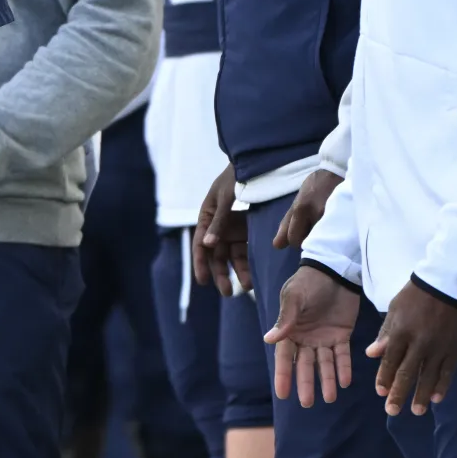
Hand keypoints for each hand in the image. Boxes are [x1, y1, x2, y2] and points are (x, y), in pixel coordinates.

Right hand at [193, 165, 251, 293]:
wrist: (255, 165)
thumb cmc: (234, 178)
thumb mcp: (224, 199)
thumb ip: (217, 222)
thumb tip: (206, 245)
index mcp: (206, 217)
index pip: (201, 244)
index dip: (201, 263)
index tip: (203, 281)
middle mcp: (217, 226)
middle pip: (216, 254)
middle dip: (220, 274)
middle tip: (228, 292)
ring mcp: (233, 229)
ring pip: (232, 255)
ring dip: (238, 271)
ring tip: (247, 287)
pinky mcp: (247, 230)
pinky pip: (246, 249)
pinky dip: (248, 261)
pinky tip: (254, 274)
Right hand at [263, 265, 358, 407]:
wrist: (334, 269)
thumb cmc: (309, 281)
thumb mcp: (295, 297)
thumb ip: (285, 319)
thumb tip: (269, 340)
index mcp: (290, 329)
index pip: (285, 356)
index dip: (283, 375)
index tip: (282, 394)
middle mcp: (306, 337)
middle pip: (304, 364)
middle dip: (306, 383)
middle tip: (308, 403)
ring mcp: (324, 337)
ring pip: (324, 363)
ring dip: (326, 380)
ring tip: (330, 398)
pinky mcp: (341, 335)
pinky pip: (342, 355)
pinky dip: (343, 368)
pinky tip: (344, 381)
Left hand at [273, 168, 342, 249]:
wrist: (337, 172)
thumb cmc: (314, 187)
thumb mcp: (297, 203)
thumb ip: (286, 224)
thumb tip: (277, 246)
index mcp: (302, 209)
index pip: (294, 240)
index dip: (297, 239)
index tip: (303, 231)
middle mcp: (317, 214)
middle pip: (310, 243)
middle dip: (311, 239)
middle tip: (316, 227)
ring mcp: (334, 216)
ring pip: (323, 241)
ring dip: (323, 237)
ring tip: (326, 226)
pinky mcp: (347, 218)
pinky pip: (337, 237)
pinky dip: (334, 234)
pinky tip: (336, 226)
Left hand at [366, 279, 456, 415]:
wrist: (449, 284)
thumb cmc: (417, 295)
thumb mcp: (395, 308)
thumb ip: (385, 333)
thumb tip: (372, 353)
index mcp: (401, 331)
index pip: (390, 360)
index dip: (384, 377)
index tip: (380, 392)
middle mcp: (419, 343)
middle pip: (407, 373)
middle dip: (399, 393)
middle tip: (391, 411)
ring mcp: (439, 348)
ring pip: (428, 376)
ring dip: (420, 395)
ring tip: (415, 411)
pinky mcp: (456, 349)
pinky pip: (448, 371)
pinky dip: (441, 386)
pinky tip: (436, 399)